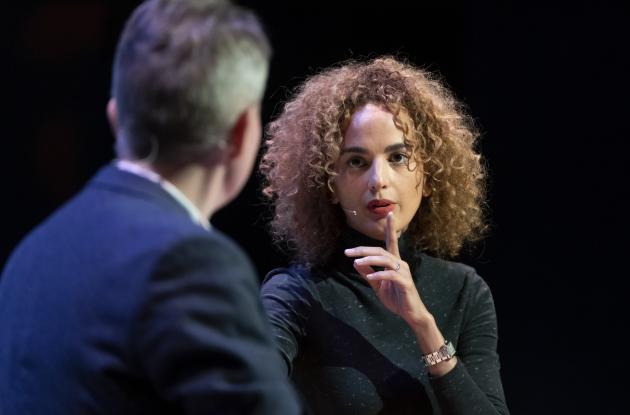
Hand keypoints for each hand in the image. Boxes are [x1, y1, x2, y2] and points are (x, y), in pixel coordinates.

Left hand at [344, 212, 429, 326]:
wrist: (411, 314)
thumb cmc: (396, 298)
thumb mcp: (377, 285)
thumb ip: (368, 273)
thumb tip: (356, 262)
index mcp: (394, 262)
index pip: (391, 241)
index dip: (390, 228)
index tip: (389, 213)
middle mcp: (400, 263)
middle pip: (381, 250)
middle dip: (364, 249)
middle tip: (348, 252)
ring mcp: (404, 272)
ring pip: (386, 260)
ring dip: (370, 259)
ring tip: (357, 261)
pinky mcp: (406, 283)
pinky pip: (391, 275)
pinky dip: (379, 274)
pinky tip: (370, 276)